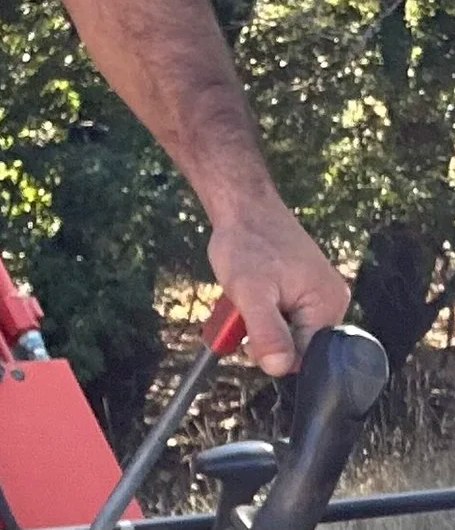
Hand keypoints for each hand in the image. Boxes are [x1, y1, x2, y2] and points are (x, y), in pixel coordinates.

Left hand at [207, 199, 350, 376]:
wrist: (242, 206)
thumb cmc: (246, 241)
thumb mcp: (249, 290)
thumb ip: (266, 331)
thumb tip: (279, 368)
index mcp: (328, 306)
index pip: (307, 358)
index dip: (275, 354)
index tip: (248, 336)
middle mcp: (332, 303)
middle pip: (299, 346)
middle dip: (267, 335)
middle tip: (243, 310)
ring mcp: (319, 295)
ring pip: (289, 331)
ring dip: (263, 321)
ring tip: (246, 294)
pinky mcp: (305, 289)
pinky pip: (287, 315)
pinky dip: (266, 310)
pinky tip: (252, 291)